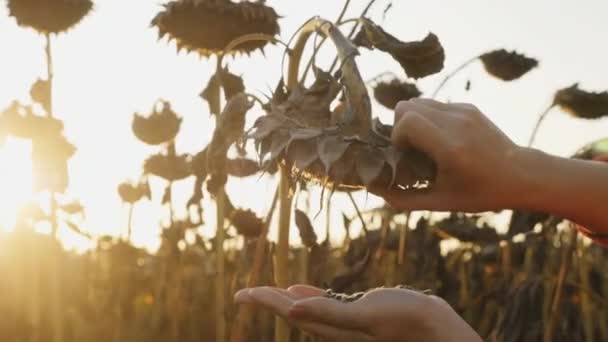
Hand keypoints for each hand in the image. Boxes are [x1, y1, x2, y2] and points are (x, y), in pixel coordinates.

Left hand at [234, 285, 482, 341]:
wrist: (436, 330)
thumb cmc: (404, 322)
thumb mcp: (366, 316)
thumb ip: (329, 313)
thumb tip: (292, 307)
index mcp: (330, 328)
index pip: (288, 312)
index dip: (264, 302)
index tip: (242, 294)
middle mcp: (333, 328)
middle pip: (292, 312)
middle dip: (267, 301)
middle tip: (244, 293)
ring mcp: (346, 323)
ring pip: (305, 310)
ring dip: (284, 299)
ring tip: (266, 293)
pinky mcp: (359, 316)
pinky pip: (325, 306)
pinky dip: (309, 297)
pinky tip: (301, 291)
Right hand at [377, 98, 531, 211]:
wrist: (522, 175)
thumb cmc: (480, 193)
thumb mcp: (441, 202)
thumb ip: (404, 198)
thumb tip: (374, 189)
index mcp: (450, 147)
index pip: (407, 121)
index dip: (398, 138)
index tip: (408, 157)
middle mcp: (456, 123)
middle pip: (406, 106)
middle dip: (401, 128)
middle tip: (413, 150)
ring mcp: (464, 111)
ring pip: (418, 101)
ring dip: (413, 121)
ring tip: (425, 144)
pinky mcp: (469, 107)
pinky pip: (434, 104)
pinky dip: (429, 119)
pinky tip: (442, 139)